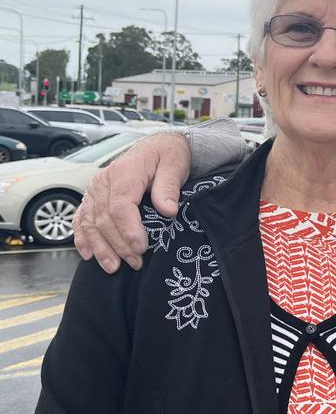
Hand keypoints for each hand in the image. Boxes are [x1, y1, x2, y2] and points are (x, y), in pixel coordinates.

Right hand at [73, 132, 190, 272]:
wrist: (158, 147)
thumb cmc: (167, 156)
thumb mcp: (175, 165)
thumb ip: (169, 187)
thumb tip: (168, 210)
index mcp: (124, 172)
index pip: (120, 206)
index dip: (129, 230)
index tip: (141, 248)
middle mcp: (104, 181)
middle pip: (104, 219)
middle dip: (118, 245)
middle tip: (135, 263)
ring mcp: (95, 190)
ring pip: (90, 223)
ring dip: (100, 247)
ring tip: (113, 267)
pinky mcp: (93, 197)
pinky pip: (81, 219)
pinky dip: (82, 238)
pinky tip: (88, 254)